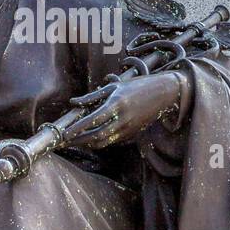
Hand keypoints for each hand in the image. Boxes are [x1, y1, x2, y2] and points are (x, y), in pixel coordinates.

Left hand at [67, 71, 183, 150]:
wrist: (163, 93)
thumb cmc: (137, 86)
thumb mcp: (114, 87)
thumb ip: (93, 96)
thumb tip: (74, 103)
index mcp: (116, 104)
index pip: (92, 120)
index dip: (77, 128)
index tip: (65, 133)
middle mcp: (122, 118)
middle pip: (96, 135)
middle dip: (79, 140)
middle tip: (66, 141)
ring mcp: (128, 128)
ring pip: (104, 141)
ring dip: (88, 143)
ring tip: (76, 142)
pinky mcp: (132, 133)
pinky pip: (112, 141)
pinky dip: (100, 142)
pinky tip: (91, 140)